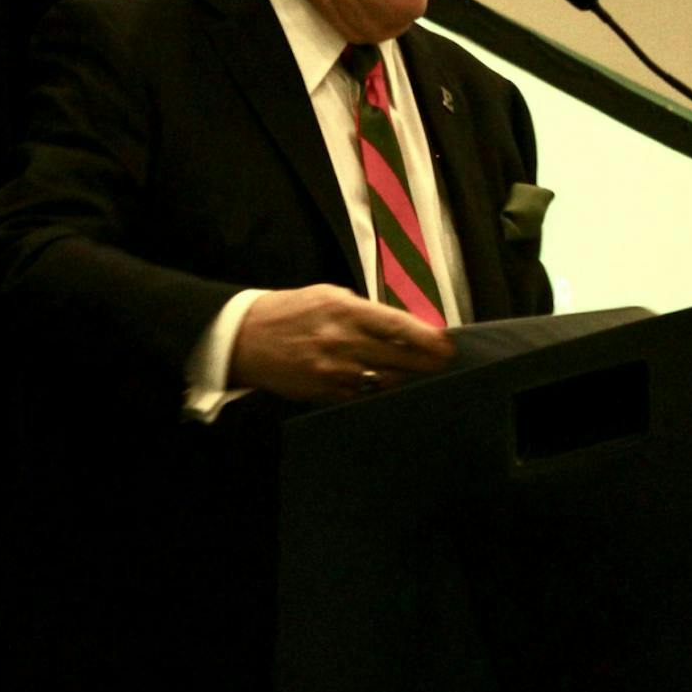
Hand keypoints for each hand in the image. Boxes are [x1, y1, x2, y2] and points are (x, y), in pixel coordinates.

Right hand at [230, 285, 454, 402]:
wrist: (246, 338)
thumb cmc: (290, 312)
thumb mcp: (327, 296)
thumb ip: (364, 310)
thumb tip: (399, 326)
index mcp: (345, 311)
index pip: (397, 326)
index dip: (426, 338)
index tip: (446, 345)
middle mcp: (343, 342)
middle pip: (398, 359)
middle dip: (426, 363)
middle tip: (444, 364)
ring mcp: (334, 372)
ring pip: (384, 381)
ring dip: (403, 378)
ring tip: (416, 374)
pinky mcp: (324, 393)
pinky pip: (361, 396)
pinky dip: (375, 391)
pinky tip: (383, 385)